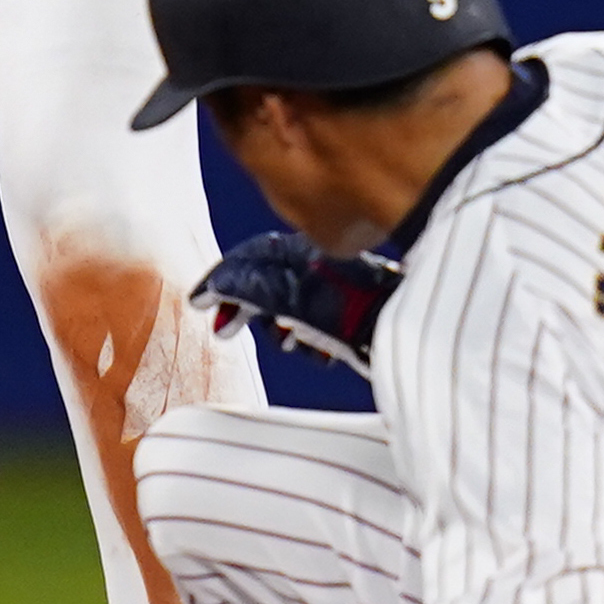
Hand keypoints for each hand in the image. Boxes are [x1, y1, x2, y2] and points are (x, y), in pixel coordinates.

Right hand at [195, 233, 404, 374]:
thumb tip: (210, 290)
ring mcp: (339, 289)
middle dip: (248, 310)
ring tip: (289, 342)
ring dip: (280, 332)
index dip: (221, 280)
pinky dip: (310, 342)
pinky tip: (320, 353)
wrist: (404, 327)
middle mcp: (320, 264)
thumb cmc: (351, 308)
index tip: (199, 302)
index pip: (250, 258)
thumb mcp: (288, 297)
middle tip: (225, 332)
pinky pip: (319, 328)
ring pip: (291, 309)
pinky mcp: (355, 315)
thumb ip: (247, 290)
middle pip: (268, 283)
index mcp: (304, 250)